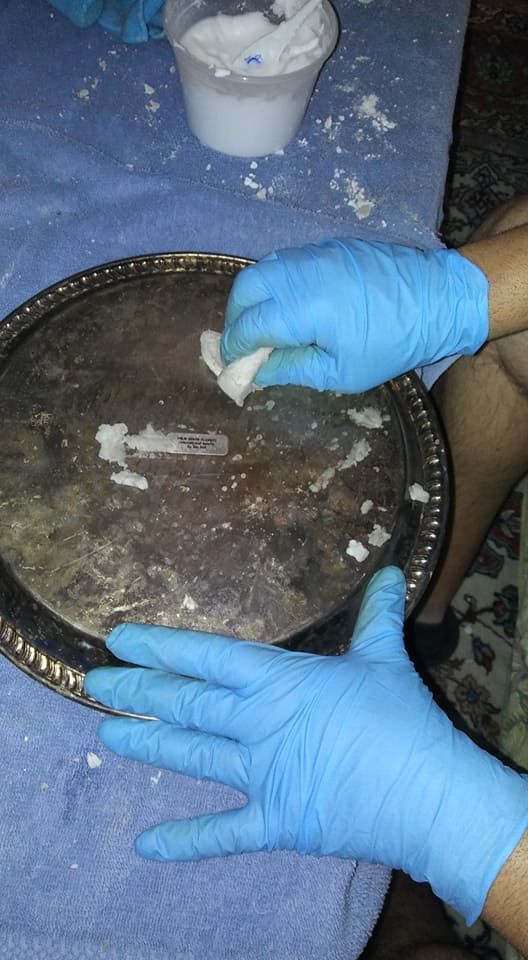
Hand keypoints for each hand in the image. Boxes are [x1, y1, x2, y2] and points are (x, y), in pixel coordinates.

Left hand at [85, 567, 527, 924]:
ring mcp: (260, 775)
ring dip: (148, 745)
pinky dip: (184, 841)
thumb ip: (378, 614)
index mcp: (278, 681)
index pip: (206, 657)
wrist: (428, 794)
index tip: (119, 638)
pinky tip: (144, 845)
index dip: (160, 646)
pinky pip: (222, 834)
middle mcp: (257, 724)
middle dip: (138, 691)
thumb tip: (393, 570)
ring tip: (107, 736)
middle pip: (186, 704)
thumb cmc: (403, 719)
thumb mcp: (386, 657)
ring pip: (191, 756)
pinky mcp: (274, 822)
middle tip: (96, 681)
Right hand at [221, 239, 488, 391]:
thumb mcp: (341, 372)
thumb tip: (256, 372)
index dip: (234, 348)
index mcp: (302, 308)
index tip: (231, 365)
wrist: (438, 298)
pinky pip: (287, 262)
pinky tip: (289, 305)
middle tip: (243, 343)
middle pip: (245, 289)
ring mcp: (314, 254)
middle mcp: (301, 274)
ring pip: (263, 269)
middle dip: (236, 317)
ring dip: (253, 297)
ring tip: (263, 326)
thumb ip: (292, 370)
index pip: (249, 326)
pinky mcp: (328, 247)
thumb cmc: (392, 343)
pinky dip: (276, 283)